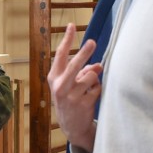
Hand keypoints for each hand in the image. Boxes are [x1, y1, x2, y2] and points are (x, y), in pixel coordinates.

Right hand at [47, 23, 101, 152]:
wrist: (72, 126)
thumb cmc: (71, 99)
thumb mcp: (71, 84)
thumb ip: (82, 72)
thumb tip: (98, 66)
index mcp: (54, 78)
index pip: (60, 55)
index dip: (66, 39)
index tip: (71, 26)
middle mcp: (60, 86)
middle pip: (74, 65)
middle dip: (84, 53)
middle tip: (92, 42)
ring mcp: (71, 96)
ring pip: (91, 76)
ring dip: (94, 78)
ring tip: (89, 87)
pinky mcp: (83, 104)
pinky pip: (97, 88)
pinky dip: (97, 90)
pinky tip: (91, 97)